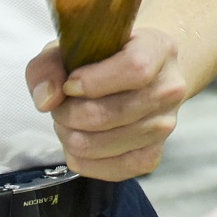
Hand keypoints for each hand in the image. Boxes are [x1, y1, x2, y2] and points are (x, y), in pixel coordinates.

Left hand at [26, 26, 184, 181]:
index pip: (135, 69)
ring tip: (70, 121)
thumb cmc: (104, 58)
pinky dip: (82, 158)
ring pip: (102, 144)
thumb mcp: (73, 47)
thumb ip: (50, 66)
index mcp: (159, 50)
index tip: (69, 85)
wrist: (140, 77)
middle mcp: (169, 89)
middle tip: (60, 106)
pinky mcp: (152, 156)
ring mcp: (164, 127)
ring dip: (71, 135)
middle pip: (112, 114)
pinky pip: (107, 169)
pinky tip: (80, 139)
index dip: (93, 81)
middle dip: (69, 113)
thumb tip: (46, 100)